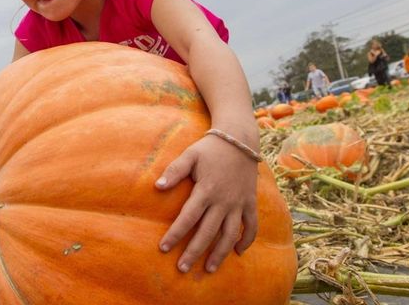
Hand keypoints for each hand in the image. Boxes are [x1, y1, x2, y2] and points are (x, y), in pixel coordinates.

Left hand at [155, 134, 258, 272]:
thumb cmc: (210, 148)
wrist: (240, 139)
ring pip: (230, 234)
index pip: (187, 218)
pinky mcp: (250, 202)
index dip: (175, 234)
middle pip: (207, 232)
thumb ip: (174, 171)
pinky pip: (251, 225)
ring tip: (208, 269)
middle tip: (182, 268)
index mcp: (206, 190)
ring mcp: (238, 203)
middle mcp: (223, 200)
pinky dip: (246, 240)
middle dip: (194, 252)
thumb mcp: (190, 156)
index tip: (163, 248)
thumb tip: (157, 186)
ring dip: (220, 253)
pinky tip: (237, 252)